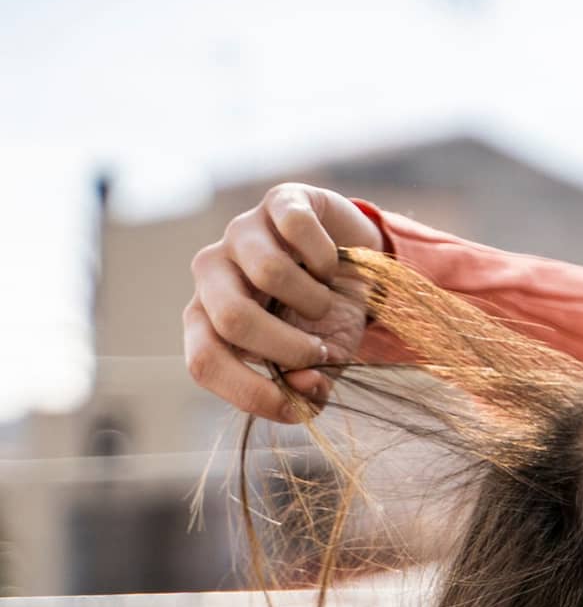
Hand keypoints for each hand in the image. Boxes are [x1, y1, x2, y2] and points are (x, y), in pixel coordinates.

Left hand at [184, 182, 383, 422]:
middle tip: (319, 351)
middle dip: (288, 347)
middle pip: (233, 318)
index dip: (250, 393)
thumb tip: (307, 388)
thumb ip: (308, 387)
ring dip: (316, 301)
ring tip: (325, 303)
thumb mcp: (319, 362)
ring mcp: (241, 232)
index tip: (296, 406)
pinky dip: (329, 259)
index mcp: (208, 319)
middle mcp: (212, 272)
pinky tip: (331, 266)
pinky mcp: (278, 200)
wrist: (356, 265)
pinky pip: (299, 230)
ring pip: (271, 273)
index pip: (204, 362)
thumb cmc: (325, 319)